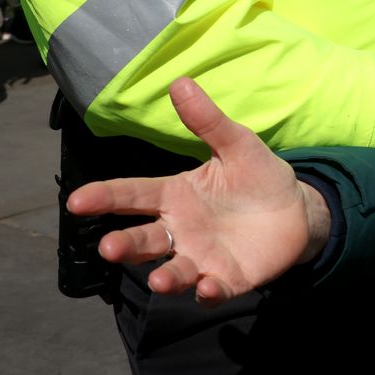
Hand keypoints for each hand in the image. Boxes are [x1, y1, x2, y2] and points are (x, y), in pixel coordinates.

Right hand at [64, 77, 330, 303]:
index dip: (104, 197)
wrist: (297, 210)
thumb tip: (179, 81)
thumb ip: (208, 121)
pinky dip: (208, 293)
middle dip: (124, 245)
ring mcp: (201, 257)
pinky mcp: (227, 279)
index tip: (77, 200)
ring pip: (173, 270)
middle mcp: (179, 230)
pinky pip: (213, 290)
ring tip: (160, 280)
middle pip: (143, 239)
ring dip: (164, 276)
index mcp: (175, 195)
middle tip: (108, 247)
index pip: (133, 194)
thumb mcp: (237, 145)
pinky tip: (208, 290)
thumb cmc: (257, 176)